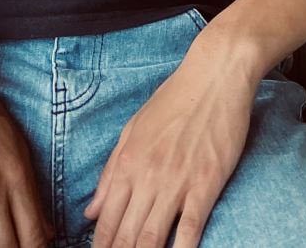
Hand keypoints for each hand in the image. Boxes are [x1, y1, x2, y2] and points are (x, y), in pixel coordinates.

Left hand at [85, 29, 256, 247]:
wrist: (215, 75)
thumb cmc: (174, 99)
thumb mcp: (134, 129)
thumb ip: (110, 172)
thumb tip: (90, 212)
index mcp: (128, 162)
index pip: (106, 221)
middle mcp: (148, 176)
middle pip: (126, 235)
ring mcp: (177, 182)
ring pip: (152, 238)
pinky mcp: (206, 184)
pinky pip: (190, 228)